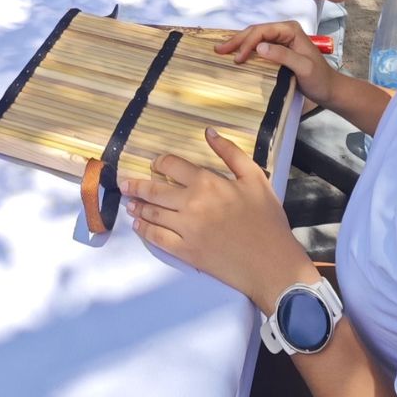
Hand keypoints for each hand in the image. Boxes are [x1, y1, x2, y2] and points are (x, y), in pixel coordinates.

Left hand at [121, 129, 310, 311]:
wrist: (272, 263)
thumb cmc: (266, 220)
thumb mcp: (255, 178)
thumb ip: (231, 153)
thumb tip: (208, 132)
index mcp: (207, 182)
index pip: (172, 165)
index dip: (160, 163)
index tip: (155, 164)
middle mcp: (191, 203)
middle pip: (155, 190)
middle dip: (136, 185)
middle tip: (124, 183)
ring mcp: (186, 229)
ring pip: (153, 213)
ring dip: (138, 205)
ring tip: (129, 202)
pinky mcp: (186, 252)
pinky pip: (158, 238)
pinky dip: (145, 230)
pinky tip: (139, 225)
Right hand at [215, 21, 340, 109]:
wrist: (329, 90)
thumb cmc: (319, 79)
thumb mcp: (303, 68)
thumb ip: (283, 56)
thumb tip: (259, 47)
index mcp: (290, 30)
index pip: (263, 31)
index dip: (248, 42)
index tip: (237, 58)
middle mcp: (284, 31)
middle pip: (256, 31)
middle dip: (237, 40)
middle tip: (219, 50)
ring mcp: (281, 40)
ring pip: (255, 38)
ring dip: (238, 44)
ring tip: (221, 50)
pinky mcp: (278, 50)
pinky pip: (258, 47)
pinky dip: (245, 50)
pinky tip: (235, 54)